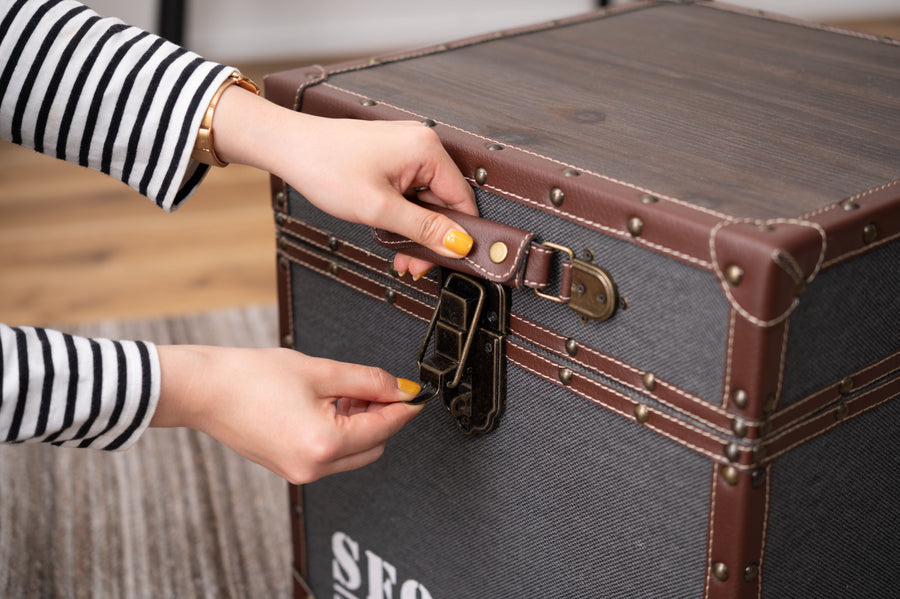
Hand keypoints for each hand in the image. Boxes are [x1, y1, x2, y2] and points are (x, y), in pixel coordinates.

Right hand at [151, 345, 423, 482]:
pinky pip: (331, 456)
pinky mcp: (290, 468)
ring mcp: (300, 473)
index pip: (384, 428)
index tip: (418, 393)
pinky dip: (341, 434)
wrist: (205, 390)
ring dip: (361, 426)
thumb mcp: (320, 371)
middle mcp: (314, 468)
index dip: (405, 407)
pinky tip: (331, 404)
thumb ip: (367, 381)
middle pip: (373, 446)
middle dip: (382, 417)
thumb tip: (400, 389)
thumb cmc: (251, 377)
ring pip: (354, 454)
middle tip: (380, 386)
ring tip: (348, 391)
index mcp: (325, 444)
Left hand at [213, 86, 477, 278]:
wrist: (289, 148)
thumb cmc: (325, 167)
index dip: (457, 236)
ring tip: (396, 251)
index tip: (448, 261)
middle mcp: (422, 143)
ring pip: (426, 200)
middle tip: (412, 263)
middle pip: (445, 202)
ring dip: (414, 229)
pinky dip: (402, 213)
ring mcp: (406, 148)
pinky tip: (388, 228)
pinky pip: (410, 191)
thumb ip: (424, 229)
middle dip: (429, 237)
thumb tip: (459, 243)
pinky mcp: (392, 156)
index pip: (463, 200)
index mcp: (427, 149)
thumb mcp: (380, 210)